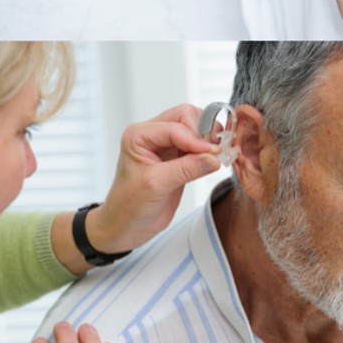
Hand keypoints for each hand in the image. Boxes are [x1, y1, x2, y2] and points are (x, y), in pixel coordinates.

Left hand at [89, 104, 221, 255]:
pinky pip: (197, 144)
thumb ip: (186, 169)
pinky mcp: (177, 156)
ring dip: (208, 138)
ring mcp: (165, 144)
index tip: (213, 153)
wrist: (125, 225)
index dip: (196, 138)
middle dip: (203, 131)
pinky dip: (208, 149)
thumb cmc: (129, 205)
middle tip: (216, 151)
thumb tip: (214, 158)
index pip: (175, 126)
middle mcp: (151, 134)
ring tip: (217, 156)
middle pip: (186, 116)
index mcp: (138, 135)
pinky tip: (214, 160)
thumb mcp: (157, 185)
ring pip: (194, 126)